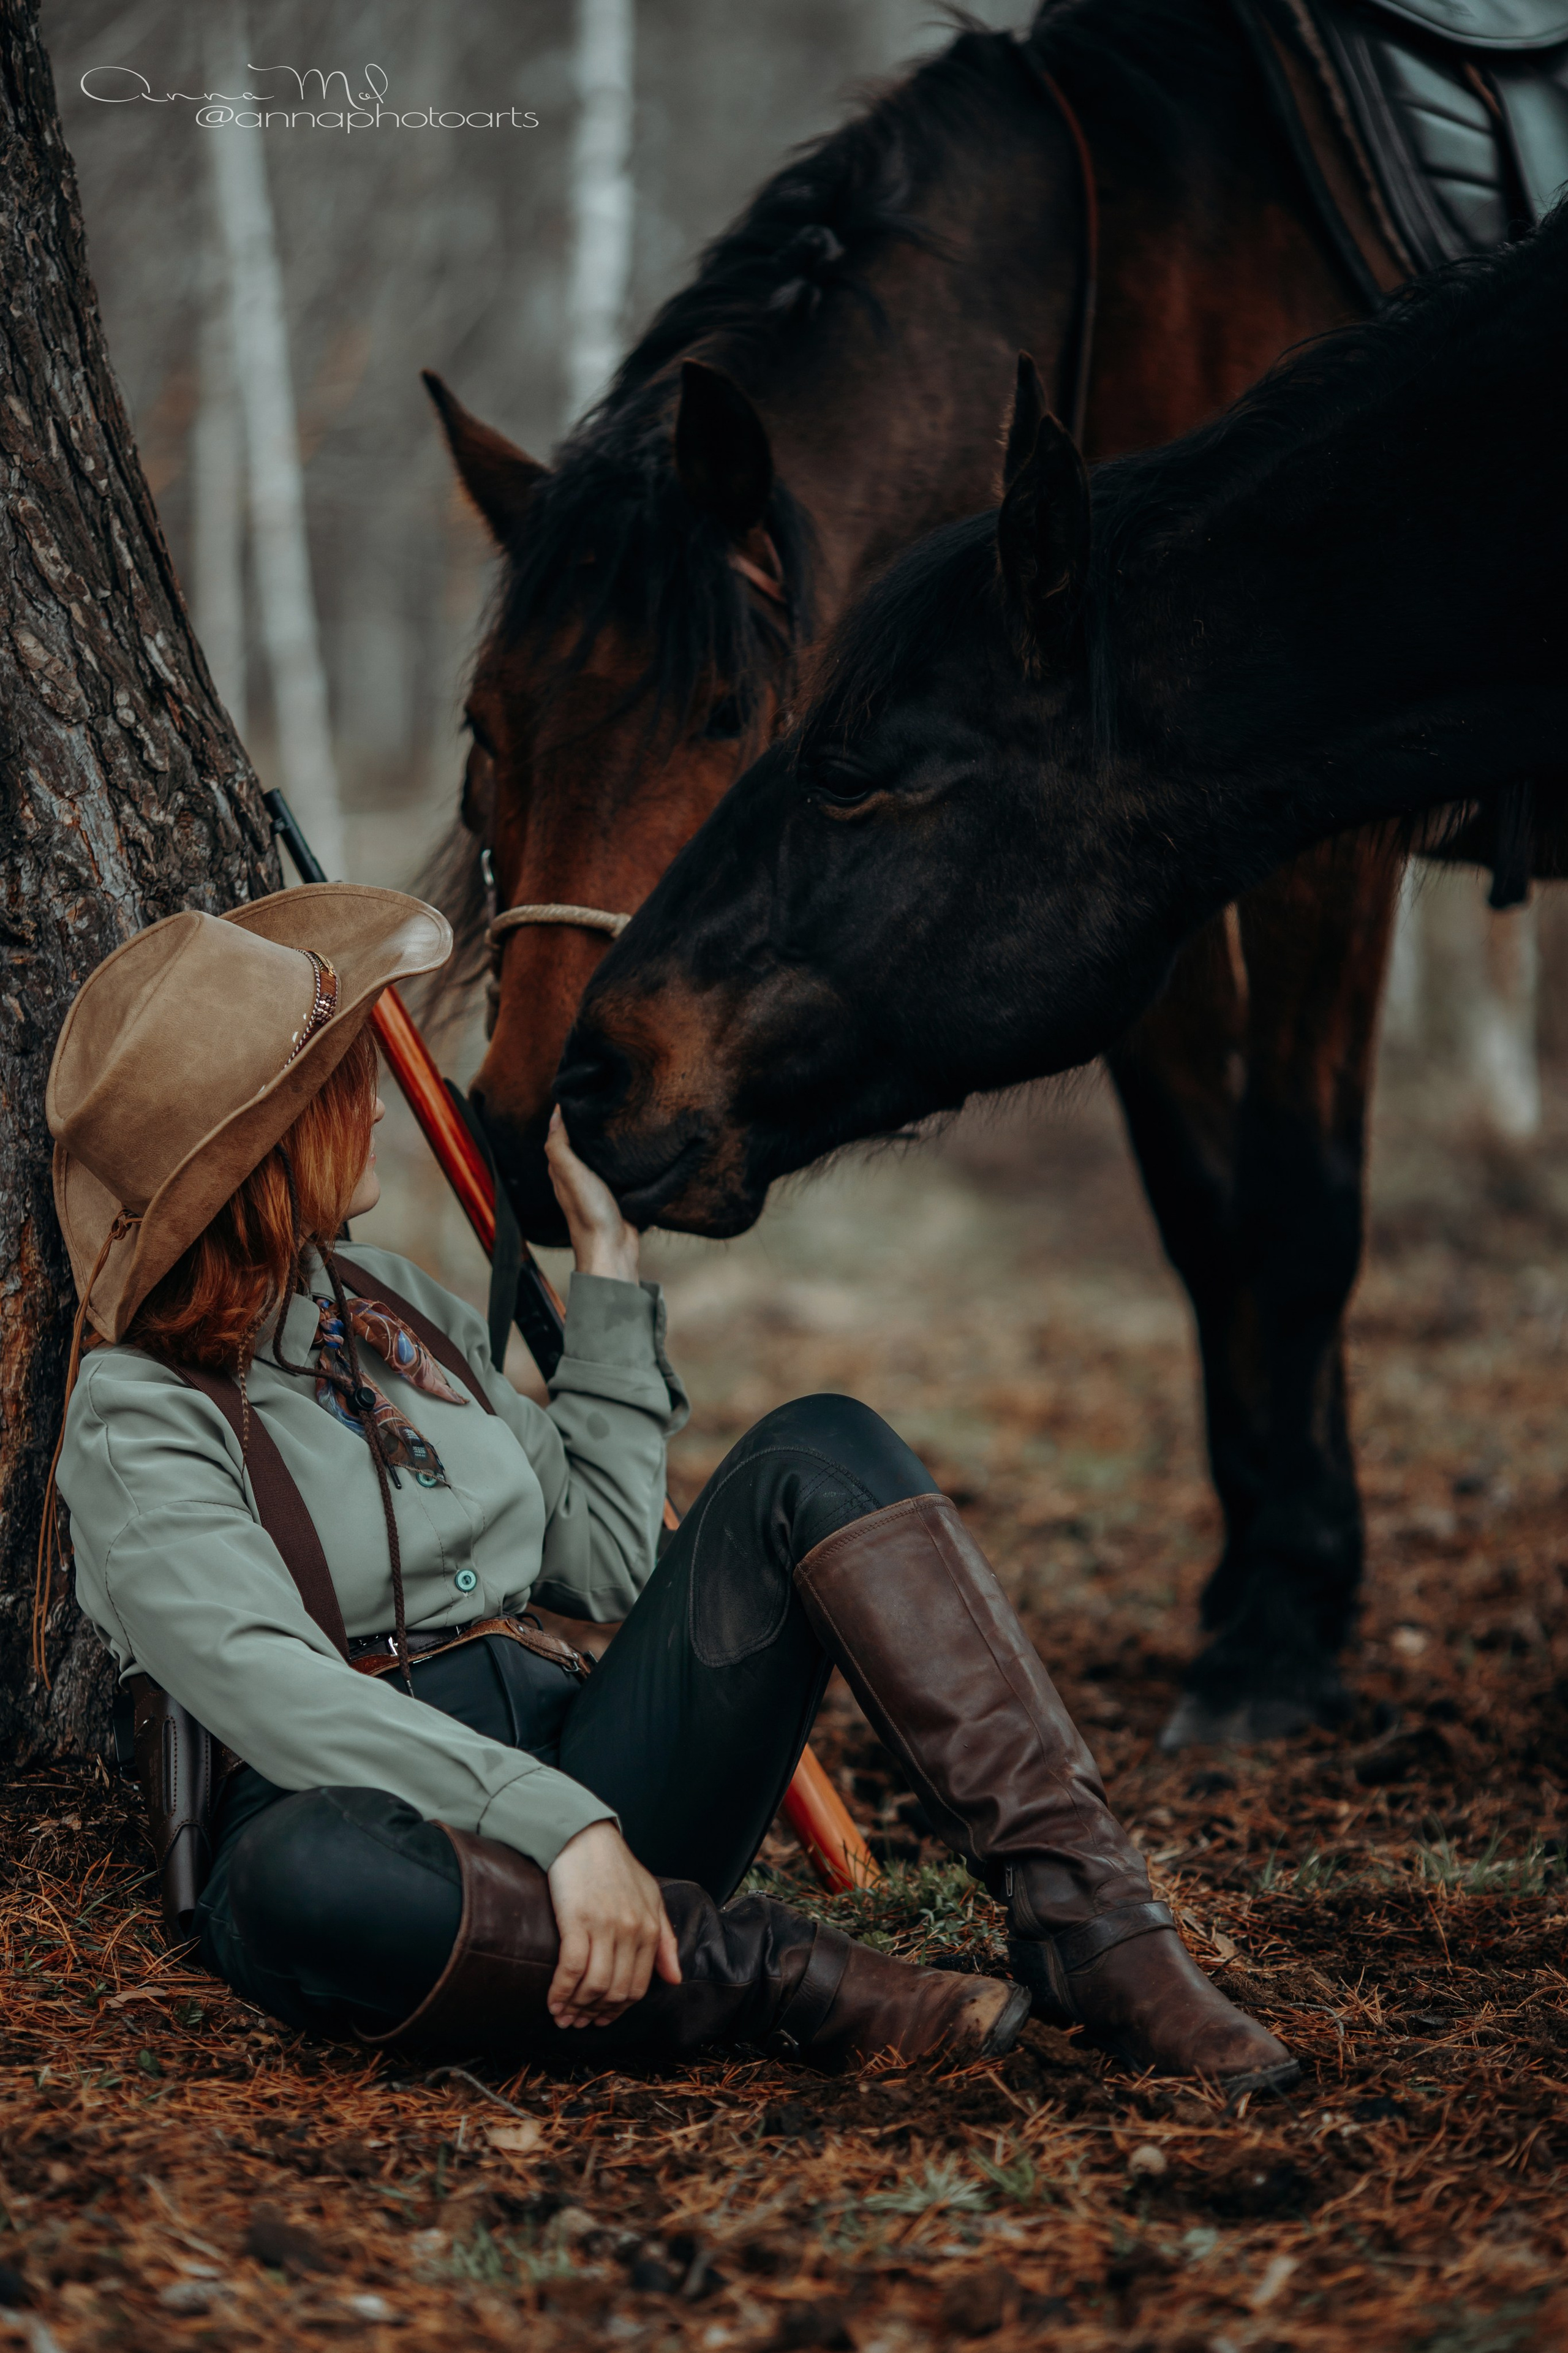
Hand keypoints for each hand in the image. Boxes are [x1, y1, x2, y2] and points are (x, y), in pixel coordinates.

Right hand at [545, 1819, 680, 2027]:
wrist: (585, 1837)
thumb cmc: (617, 1868)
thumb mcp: (651, 1899)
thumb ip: (665, 1940)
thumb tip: (674, 1979)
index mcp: (650, 1929)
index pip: (638, 1987)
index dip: (618, 2009)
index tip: (602, 2018)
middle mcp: (631, 1931)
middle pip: (616, 1991)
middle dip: (596, 2013)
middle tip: (579, 2022)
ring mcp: (604, 1927)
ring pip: (595, 1985)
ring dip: (577, 2008)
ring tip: (563, 2017)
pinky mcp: (577, 1921)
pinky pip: (571, 1969)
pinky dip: (561, 1992)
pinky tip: (553, 2003)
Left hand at [546, 1106, 640, 1281]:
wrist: (613, 1250)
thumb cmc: (590, 1213)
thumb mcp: (570, 1173)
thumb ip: (559, 1146)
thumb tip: (556, 1113)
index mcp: (562, 1170)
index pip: (560, 1134)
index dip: (567, 1114)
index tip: (580, 1091)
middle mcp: (578, 1176)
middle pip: (581, 1143)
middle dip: (589, 1123)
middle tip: (603, 1098)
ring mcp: (598, 1186)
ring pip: (601, 1156)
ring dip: (608, 1140)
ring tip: (621, 1116)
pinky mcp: (618, 1194)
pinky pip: (619, 1170)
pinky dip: (623, 1157)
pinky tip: (634, 1147)